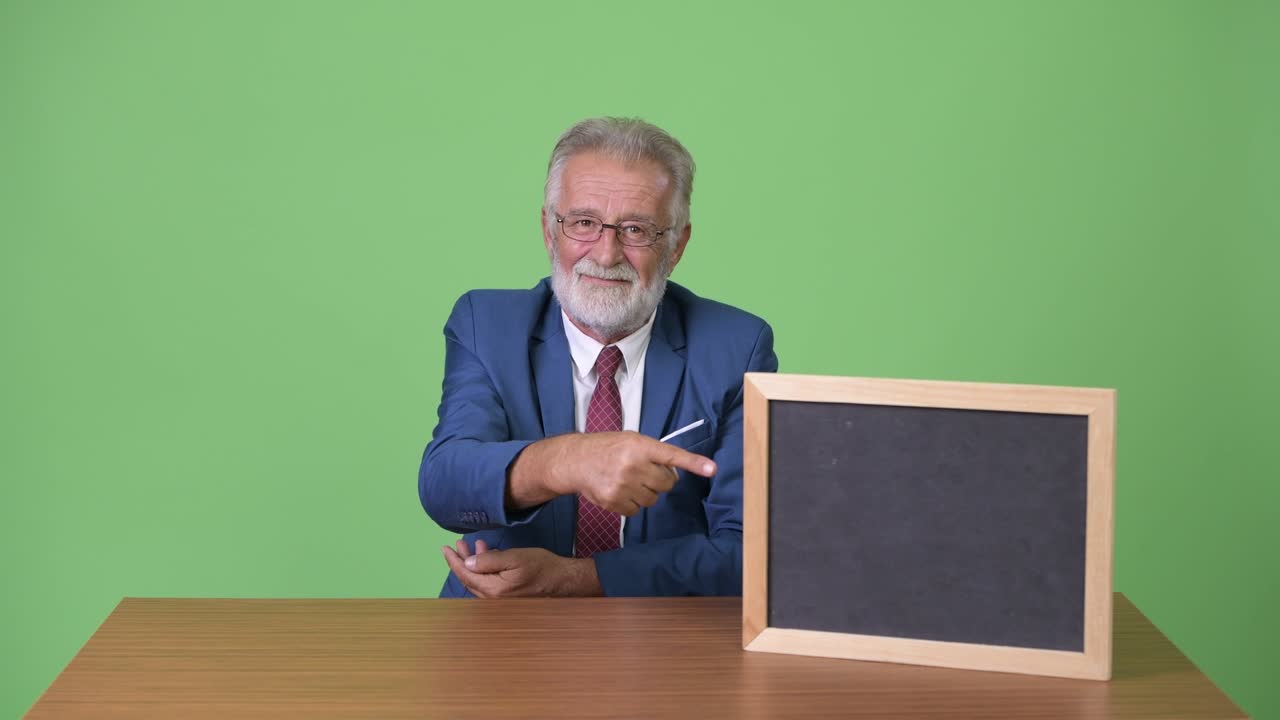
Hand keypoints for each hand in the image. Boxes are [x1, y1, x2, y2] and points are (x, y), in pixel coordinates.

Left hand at [441, 543, 601, 597]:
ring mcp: (499, 599)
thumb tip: (467, 562)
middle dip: (462, 560)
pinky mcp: (506, 596)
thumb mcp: (514, 558)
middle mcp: (493, 599)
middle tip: (458, 544)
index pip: (466, 575)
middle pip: (469, 579)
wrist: (561, 580)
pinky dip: (483, 568)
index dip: (453, 561)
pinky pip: (487, 582)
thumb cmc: (540, 566)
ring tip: (473, 545)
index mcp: (493, 590)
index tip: (445, 548)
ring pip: (478, 580)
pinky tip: (487, 555)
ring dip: (473, 563)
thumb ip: (489, 560)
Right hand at [508, 431, 716, 514]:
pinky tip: (620, 491)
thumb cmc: (608, 448)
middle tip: (645, 473)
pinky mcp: (615, 501)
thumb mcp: (630, 440)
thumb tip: (674, 472)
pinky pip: (638, 510)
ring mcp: (623, 485)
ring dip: (646, 492)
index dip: (694, 463)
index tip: (712, 469)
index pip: (672, 455)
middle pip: (667, 483)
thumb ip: (652, 453)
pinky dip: (632, 503)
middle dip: (661, 480)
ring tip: (628, 481)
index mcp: (639, 445)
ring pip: (653, 499)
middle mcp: (633, 465)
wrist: (576, 461)